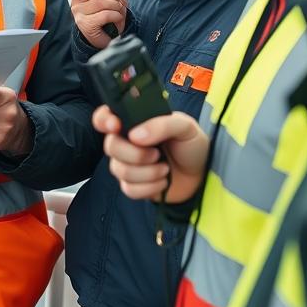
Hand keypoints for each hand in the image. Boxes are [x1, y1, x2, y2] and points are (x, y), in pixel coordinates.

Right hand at [67, 0, 126, 49]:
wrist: (113, 32)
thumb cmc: (111, 10)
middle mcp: (76, 1)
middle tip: (116, 0)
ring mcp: (78, 14)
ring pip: (100, 2)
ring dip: (116, 6)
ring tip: (117, 10)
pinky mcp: (85, 25)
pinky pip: (104, 15)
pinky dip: (116, 16)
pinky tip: (115, 19)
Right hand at [91, 106, 208, 203]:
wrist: (203, 174)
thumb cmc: (192, 145)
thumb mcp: (185, 126)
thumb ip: (162, 124)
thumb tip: (135, 136)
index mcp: (135, 122)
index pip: (105, 117)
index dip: (104, 120)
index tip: (116, 126)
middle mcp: (127, 142)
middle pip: (110, 146)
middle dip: (135, 154)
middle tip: (157, 154)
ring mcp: (128, 165)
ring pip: (119, 170)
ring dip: (147, 172)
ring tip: (165, 168)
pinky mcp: (133, 186)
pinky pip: (129, 189)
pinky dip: (150, 187)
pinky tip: (163, 182)